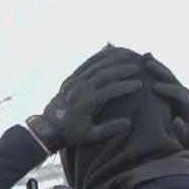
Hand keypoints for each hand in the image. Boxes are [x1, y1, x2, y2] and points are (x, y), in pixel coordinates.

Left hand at [27, 49, 141, 152]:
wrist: (48, 126)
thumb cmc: (73, 133)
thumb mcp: (91, 136)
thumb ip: (109, 129)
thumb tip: (128, 122)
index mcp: (86, 103)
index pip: (109, 91)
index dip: (124, 87)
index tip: (139, 85)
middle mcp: (79, 89)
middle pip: (103, 75)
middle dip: (121, 69)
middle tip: (137, 66)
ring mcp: (74, 81)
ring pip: (95, 66)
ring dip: (113, 59)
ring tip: (128, 55)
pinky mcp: (71, 77)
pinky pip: (86, 63)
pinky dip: (99, 57)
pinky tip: (110, 52)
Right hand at [144, 55, 188, 151]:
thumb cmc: (185, 134)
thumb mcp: (185, 135)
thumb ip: (182, 129)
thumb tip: (176, 121)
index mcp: (188, 104)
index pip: (180, 94)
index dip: (168, 90)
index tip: (155, 87)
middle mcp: (183, 93)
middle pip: (173, 79)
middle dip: (161, 72)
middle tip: (148, 65)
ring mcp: (176, 87)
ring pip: (167, 74)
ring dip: (157, 65)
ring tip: (144, 57)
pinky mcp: (170, 85)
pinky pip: (162, 73)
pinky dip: (154, 65)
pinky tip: (142, 57)